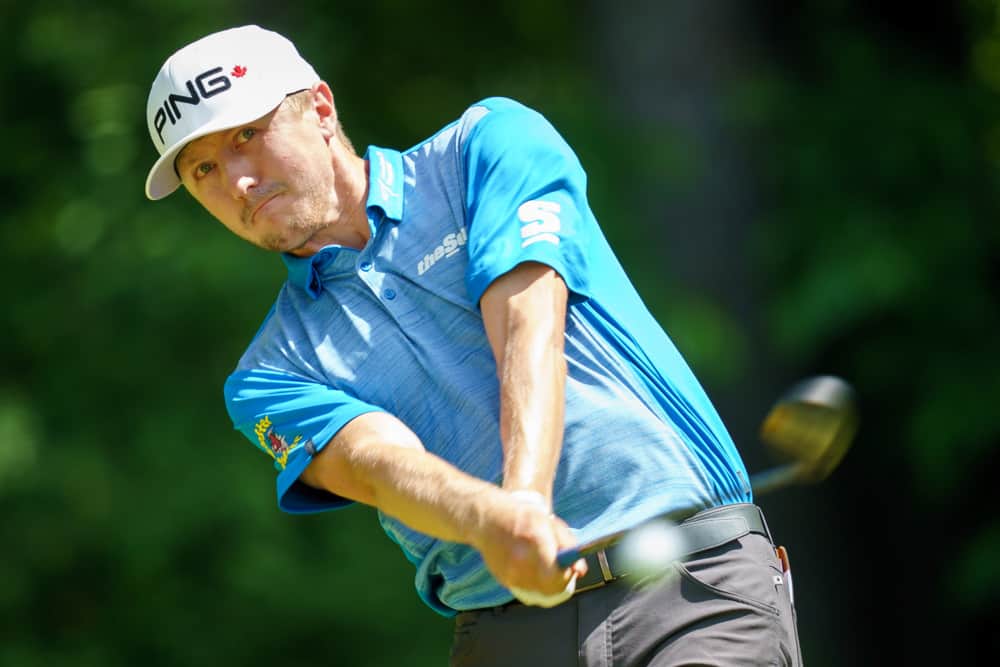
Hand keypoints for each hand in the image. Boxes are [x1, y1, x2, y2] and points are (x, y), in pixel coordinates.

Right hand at [474, 490, 587, 605]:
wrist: (486, 518)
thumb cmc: (521, 517)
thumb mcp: (550, 523)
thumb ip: (569, 545)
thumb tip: (580, 571)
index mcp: (536, 541)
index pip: (557, 576)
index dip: (567, 577)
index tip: (569, 570)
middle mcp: (521, 560)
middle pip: (549, 589)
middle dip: (559, 583)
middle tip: (560, 571)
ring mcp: (510, 573)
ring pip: (539, 593)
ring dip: (546, 584)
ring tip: (544, 566)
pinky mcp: (503, 580)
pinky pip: (526, 590)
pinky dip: (533, 583)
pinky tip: (530, 567)